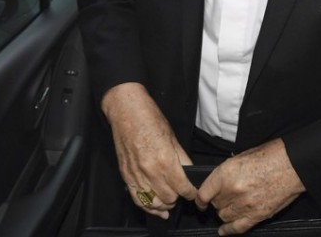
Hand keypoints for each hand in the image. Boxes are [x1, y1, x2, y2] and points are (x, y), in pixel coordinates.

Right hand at [102, 82, 196, 218]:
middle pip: (169, 198)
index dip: (191, 193)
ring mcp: (136, 175)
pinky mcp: (126, 175)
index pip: (183, 188)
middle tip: (181, 193)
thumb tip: (190, 173)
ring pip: (154, 202)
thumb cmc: (149, 119)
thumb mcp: (173, 137)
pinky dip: (148, 206)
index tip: (194, 193)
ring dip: (164, 204)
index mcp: (165, 160)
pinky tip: (155, 208)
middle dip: (178, 198)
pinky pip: (137, 199)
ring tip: (170, 201)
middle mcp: (150, 171)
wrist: (126, 111)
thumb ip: (182, 158)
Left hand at [195, 139, 304, 235]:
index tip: (200, 200)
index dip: (200, 198)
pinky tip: (224, 230)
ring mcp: (246, 204)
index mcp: (227, 173)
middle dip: (217, 201)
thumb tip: (218, 181)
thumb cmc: (271, 156)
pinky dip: (229, 230)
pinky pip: (238, 227)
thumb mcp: (242, 156)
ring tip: (229, 206)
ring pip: (224, 216)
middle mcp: (234, 190)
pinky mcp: (258, 215)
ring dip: (224, 212)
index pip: (204, 193)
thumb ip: (227, 171)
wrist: (293, 164)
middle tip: (223, 196)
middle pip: (215, 204)